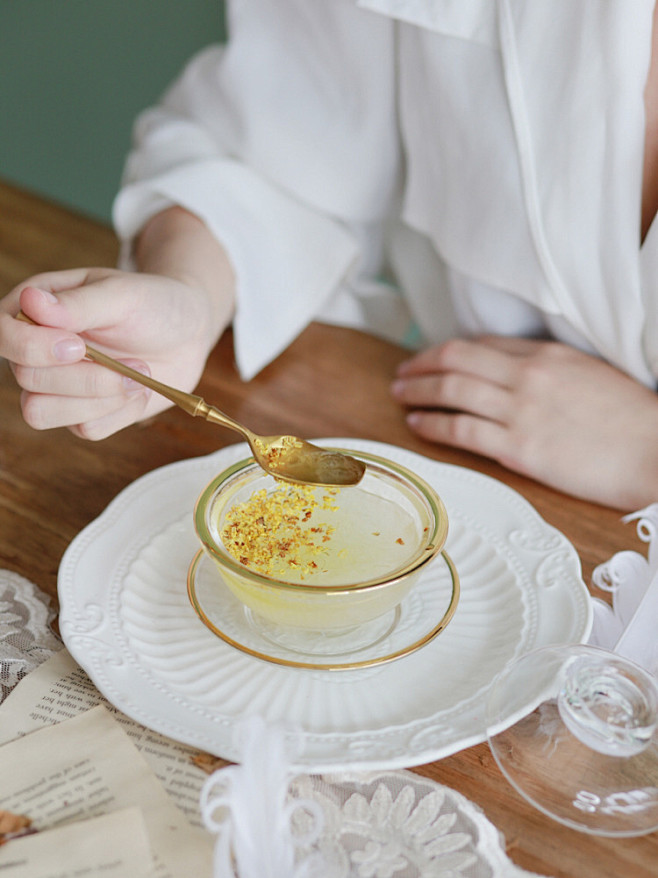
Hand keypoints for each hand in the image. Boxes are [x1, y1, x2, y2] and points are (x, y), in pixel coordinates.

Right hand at [0, 268, 227, 438]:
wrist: (189, 333)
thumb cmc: (154, 303)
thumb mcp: (123, 295)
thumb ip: (78, 304)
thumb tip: (31, 302)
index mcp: (36, 310)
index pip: (4, 337)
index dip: (31, 349)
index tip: (78, 346)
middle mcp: (38, 350)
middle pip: (27, 380)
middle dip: (84, 378)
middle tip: (134, 361)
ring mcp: (59, 386)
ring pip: (42, 413)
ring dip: (99, 400)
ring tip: (139, 375)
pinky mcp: (85, 413)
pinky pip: (85, 430)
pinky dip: (120, 414)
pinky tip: (141, 390)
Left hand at [391, 336, 657, 508]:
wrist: (653, 452)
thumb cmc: (629, 419)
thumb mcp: (589, 374)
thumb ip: (549, 369)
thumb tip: (512, 372)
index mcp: (547, 354)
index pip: (482, 344)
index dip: (447, 351)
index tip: (431, 359)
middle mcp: (528, 375)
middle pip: (456, 359)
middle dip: (421, 364)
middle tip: (402, 373)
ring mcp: (521, 411)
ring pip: (451, 391)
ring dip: (417, 391)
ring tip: (400, 395)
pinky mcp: (519, 448)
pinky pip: (461, 431)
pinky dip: (432, 425)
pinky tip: (418, 424)